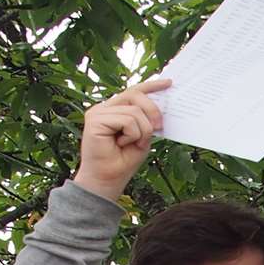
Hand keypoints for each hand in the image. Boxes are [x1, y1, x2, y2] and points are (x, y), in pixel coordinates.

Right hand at [74, 79, 170, 202]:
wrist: (106, 181)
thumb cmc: (122, 162)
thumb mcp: (142, 137)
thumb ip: (146, 121)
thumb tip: (161, 107)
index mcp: (114, 110)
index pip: (134, 92)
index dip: (151, 86)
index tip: (169, 83)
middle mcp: (104, 108)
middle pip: (135, 95)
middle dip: (152, 111)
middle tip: (158, 127)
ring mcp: (98, 112)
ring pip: (134, 111)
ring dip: (141, 131)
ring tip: (131, 144)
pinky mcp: (94, 119)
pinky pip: (126, 120)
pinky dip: (132, 135)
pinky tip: (121, 144)